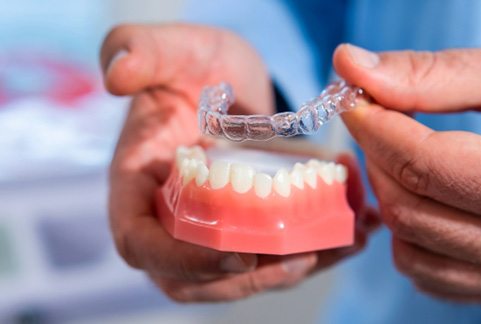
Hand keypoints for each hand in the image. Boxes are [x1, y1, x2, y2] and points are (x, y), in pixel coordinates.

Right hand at [100, 24, 377, 301]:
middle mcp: (168, 216)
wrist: (226, 78)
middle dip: (248, 278)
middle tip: (302, 255)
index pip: (140, 243)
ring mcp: (207, 226)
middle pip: (194, 277)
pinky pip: (269, 254)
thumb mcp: (170, 50)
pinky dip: (310, 252)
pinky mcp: (242, 224)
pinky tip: (352, 233)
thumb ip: (136, 51)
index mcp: (137, 185)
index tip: (238, 256)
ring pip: (238, 275)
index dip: (183, 261)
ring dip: (288, 270)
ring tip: (339, 244)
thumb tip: (117, 76)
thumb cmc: (192, 64)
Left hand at [334, 44, 480, 302]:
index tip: (353, 100)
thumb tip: (348, 63)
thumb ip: (434, 75)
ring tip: (402, 155)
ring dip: (388, 195)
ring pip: (409, 245)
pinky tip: (423, 196)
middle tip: (383, 122)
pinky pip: (425, 272)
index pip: (424, 164)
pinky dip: (406, 234)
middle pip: (407, 208)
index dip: (373, 127)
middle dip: (379, 157)